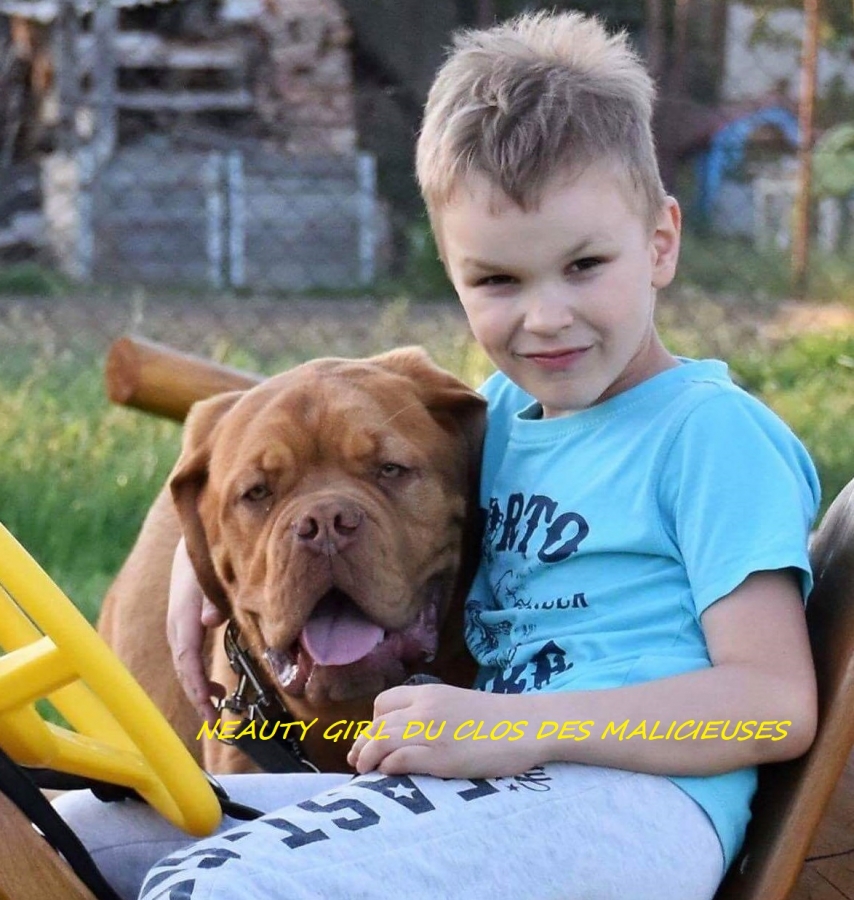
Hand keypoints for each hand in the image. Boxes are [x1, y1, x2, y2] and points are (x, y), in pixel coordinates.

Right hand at [167, 537, 226, 724]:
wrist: (194, 536)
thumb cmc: (209, 554)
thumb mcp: (213, 571)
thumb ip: (213, 597)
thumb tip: (210, 620)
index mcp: (184, 614)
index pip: (186, 657)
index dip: (196, 684)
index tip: (208, 707)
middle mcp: (178, 623)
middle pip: (183, 667)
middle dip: (197, 696)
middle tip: (215, 721)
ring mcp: (180, 624)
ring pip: (185, 664)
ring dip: (198, 688)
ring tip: (218, 707)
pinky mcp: (186, 624)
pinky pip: (189, 656)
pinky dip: (198, 675)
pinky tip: (213, 687)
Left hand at [347, 683, 535, 778]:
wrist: (528, 725)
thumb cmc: (498, 718)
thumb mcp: (458, 703)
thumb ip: (433, 711)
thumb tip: (410, 729)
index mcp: (430, 693)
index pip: (383, 702)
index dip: (373, 722)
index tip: (374, 738)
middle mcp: (426, 709)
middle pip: (377, 724)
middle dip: (362, 743)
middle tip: (357, 760)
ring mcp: (432, 732)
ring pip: (381, 740)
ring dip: (367, 757)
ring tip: (363, 771)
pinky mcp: (441, 757)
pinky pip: (400, 760)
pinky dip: (387, 768)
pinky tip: (388, 775)